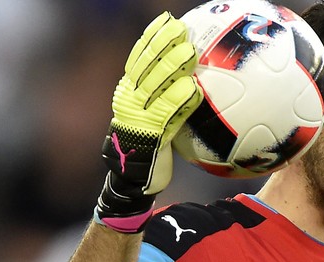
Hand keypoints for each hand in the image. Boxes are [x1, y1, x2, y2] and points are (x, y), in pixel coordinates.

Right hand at [95, 12, 202, 232]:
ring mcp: (138, 116)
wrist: (135, 178)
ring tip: (190, 50)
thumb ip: (170, 98)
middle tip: (180, 28)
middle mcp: (130, 100)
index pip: (138, 58)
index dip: (151, 38)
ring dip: (172, 66)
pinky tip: (193, 88)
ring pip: (155, 85)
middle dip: (162, 44)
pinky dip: (179, 100)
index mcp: (129, 92)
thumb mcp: (158, 118)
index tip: (166, 21)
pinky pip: (166, 114)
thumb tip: (195, 77)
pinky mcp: (149, 134)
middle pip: (145, 65)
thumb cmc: (151, 147)